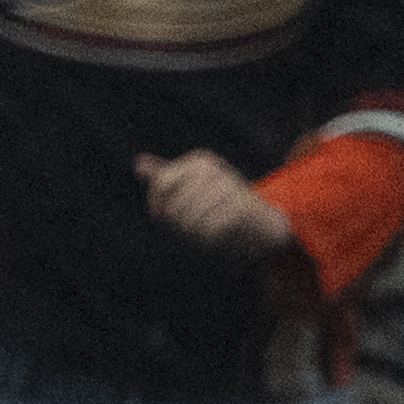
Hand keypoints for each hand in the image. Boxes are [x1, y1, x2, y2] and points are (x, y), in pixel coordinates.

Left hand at [135, 149, 295, 259]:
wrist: (265, 223)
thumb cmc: (223, 206)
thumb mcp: (193, 188)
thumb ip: (167, 178)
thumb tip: (138, 165)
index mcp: (199, 162)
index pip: (161, 185)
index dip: (157, 208)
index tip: (166, 219)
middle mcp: (214, 169)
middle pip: (174, 207)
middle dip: (179, 227)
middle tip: (194, 231)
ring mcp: (228, 186)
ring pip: (190, 221)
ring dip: (195, 236)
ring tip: (206, 234)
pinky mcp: (240, 208)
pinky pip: (209, 231)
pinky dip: (209, 241)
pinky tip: (217, 240)